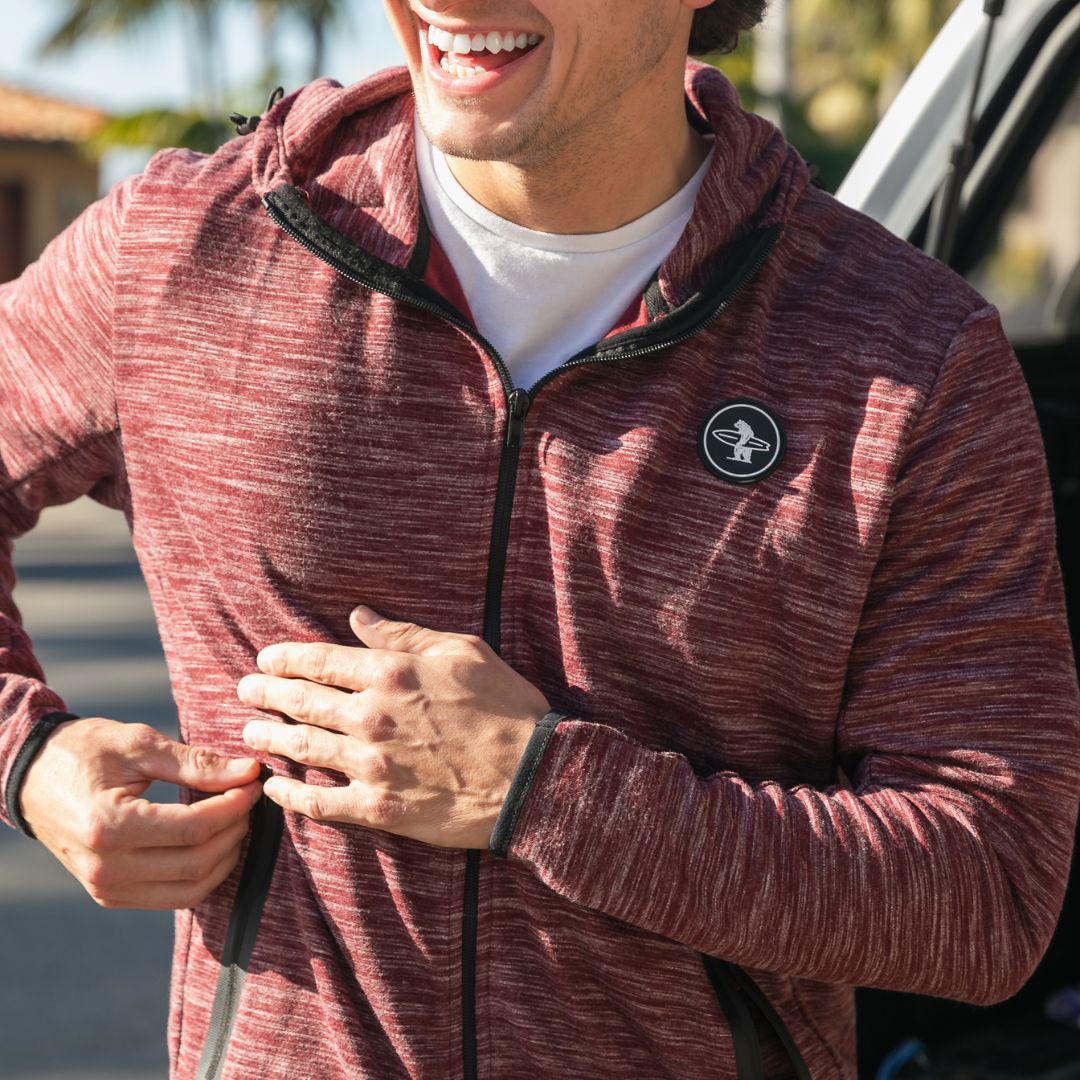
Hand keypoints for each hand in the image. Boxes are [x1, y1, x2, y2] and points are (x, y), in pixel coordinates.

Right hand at [19, 718, 262, 909]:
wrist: (32, 776)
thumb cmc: (83, 751)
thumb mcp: (138, 744)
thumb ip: (196, 763)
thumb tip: (248, 771)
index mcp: (108, 827)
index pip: (194, 828)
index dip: (234, 806)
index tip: (253, 782)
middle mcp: (105, 868)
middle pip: (197, 862)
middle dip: (235, 829)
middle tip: (249, 797)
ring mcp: (106, 888)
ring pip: (190, 890)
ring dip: (225, 857)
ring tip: (236, 819)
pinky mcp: (110, 895)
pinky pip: (172, 897)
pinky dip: (202, 873)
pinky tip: (213, 840)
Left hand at [236, 607, 549, 848]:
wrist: (533, 776)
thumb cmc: (505, 706)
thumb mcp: (463, 651)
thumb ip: (405, 635)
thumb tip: (359, 618)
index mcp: (390, 673)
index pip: (318, 660)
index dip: (283, 658)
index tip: (264, 658)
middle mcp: (371, 716)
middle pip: (300, 701)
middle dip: (264, 693)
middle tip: (243, 691)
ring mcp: (371, 765)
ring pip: (301, 747)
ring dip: (268, 737)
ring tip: (248, 731)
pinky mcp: (378, 808)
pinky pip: (319, 802)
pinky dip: (289, 793)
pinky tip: (273, 786)